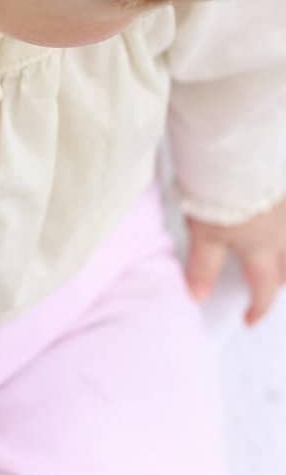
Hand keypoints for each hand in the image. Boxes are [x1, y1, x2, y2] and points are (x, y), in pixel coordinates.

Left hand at [185, 198, 285, 325]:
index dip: (258, 307)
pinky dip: (282, 228)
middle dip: (280, 281)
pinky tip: (276, 222)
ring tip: (277, 261)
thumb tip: (198, 296)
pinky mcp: (285, 191)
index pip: (264, 287)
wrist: (236, 154)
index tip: (249, 320)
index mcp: (262, 248)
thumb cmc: (219, 193)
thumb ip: (204, 267)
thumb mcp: (205, 234)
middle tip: (269, 288)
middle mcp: (284, 233)